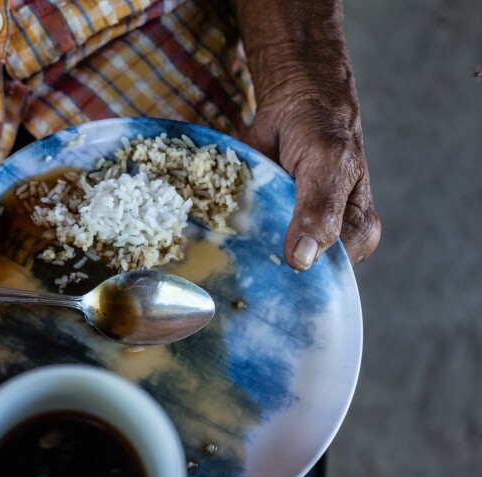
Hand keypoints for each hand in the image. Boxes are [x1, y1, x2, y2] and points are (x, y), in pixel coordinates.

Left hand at [243, 51, 380, 269]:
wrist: (294, 100)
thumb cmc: (323, 129)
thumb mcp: (328, 166)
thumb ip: (318, 212)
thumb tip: (303, 260)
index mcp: (356, 232)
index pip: (329, 275)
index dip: (300, 278)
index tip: (268, 277)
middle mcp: (327, 237)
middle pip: (296, 272)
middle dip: (268, 269)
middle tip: (238, 262)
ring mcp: (294, 230)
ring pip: (269, 258)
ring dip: (245, 254)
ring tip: (225, 248)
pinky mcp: (268, 220)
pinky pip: (249, 239)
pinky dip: (232, 236)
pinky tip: (219, 235)